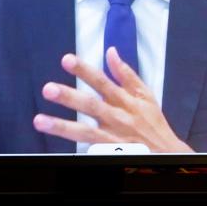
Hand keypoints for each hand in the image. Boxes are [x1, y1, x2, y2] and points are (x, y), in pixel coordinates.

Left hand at [33, 48, 192, 152]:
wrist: (167, 153)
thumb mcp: (145, 95)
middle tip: (48, 89)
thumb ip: (125, 74)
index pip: (101, 81)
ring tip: (39, 121)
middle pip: (90, 105)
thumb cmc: (153, 123)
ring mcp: (112, 136)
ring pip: (84, 131)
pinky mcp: (109, 152)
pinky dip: (76, 145)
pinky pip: (91, 149)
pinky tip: (57, 140)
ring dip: (61, 126)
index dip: (84, 70)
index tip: (66, 60)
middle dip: (69, 97)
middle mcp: (117, 116)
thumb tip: (110, 52)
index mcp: (124, 99)